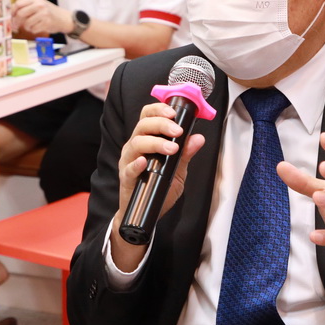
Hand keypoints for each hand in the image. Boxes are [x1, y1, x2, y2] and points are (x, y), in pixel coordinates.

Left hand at [11, 0, 70, 36]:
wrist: (64, 18)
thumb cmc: (48, 13)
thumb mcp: (38, 5)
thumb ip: (27, 7)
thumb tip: (11, 15)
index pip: (18, 4)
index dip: (12, 12)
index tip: (11, 18)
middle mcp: (39, 5)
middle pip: (20, 14)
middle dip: (16, 22)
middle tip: (16, 27)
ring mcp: (43, 13)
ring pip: (26, 23)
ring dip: (27, 27)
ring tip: (32, 26)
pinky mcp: (46, 22)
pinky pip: (33, 29)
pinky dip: (34, 30)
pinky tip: (38, 28)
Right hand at [110, 102, 205, 267]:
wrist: (145, 214)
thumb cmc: (158, 188)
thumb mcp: (177, 171)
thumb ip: (186, 154)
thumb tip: (198, 138)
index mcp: (146, 140)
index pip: (147, 117)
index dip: (158, 110)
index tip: (174, 112)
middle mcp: (134, 147)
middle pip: (142, 126)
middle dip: (161, 124)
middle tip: (178, 131)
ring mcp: (128, 162)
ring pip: (136, 143)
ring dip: (155, 142)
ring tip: (172, 149)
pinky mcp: (126, 178)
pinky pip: (128, 168)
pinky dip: (136, 163)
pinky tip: (144, 162)